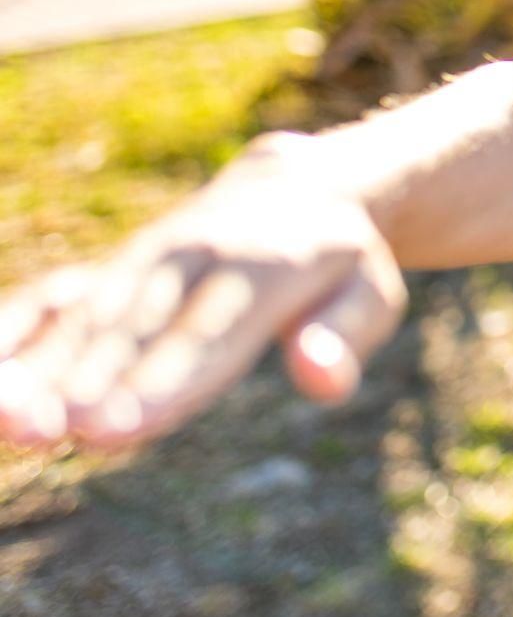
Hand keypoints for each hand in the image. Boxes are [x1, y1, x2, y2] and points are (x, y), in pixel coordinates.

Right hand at [0, 135, 407, 451]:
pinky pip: (53, 299)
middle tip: (49, 431)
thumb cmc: (338, 260)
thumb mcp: (371, 292)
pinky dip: (13, 332)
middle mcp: (196, 255)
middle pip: (138, 326)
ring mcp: (146, 259)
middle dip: (91, 380)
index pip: (211, 332)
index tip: (115, 429)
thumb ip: (348, 334)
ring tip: (9, 420)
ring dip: (43, 366)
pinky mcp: (111, 270)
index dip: (163, 380)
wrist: (295, 185)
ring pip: (88, 314)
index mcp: (268, 264)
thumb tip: (322, 377)